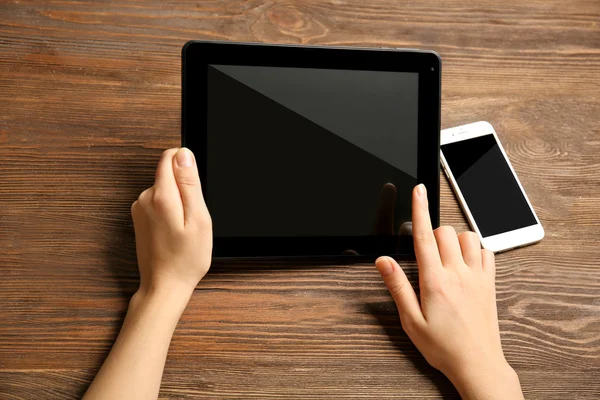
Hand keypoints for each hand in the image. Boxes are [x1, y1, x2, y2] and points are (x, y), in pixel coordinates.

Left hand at [131, 148, 211, 301]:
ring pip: (165, 189)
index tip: (196, 188)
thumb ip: (190, 184)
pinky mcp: (140, 219)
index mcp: (161, 196)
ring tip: (185, 228)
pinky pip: (159, 203)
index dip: (187, 166)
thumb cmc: (186, 258)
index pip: (170, 158)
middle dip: (185, 188)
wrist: (165, 285)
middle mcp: (144, 199)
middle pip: (168, 174)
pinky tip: (176, 232)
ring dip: (179, 202)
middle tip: (194, 216)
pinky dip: (171, 212)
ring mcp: (139, 209)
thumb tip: (184, 155)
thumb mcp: (199, 219)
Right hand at [375, 184, 522, 399]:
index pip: (425, 236)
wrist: (477, 364)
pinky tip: (466, 262)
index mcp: (435, 281)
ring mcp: (477, 277)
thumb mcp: (411, 320)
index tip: (418, 190)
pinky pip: (487, 252)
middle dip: (433, 231)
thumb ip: (397, 286)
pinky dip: (476, 249)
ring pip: (468, 237)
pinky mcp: (490, 284)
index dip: (419, 210)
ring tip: (445, 255)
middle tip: (425, 248)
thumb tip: (384, 261)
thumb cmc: (443, 346)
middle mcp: (458, 274)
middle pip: (446, 231)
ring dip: (455, 238)